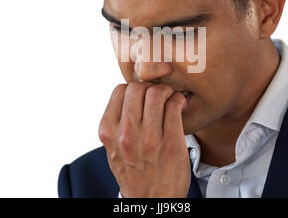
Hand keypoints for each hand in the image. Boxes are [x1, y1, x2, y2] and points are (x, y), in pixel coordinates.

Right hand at [98, 82, 190, 197]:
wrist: (151, 201)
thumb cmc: (133, 172)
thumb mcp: (113, 149)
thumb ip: (116, 123)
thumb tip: (129, 94)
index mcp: (108, 132)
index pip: (120, 90)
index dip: (133, 89)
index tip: (142, 96)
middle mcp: (126, 134)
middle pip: (138, 87)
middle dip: (150, 87)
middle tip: (158, 95)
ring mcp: (149, 138)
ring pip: (157, 92)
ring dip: (166, 91)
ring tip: (169, 99)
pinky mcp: (171, 143)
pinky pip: (175, 106)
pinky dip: (178, 100)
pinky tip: (178, 106)